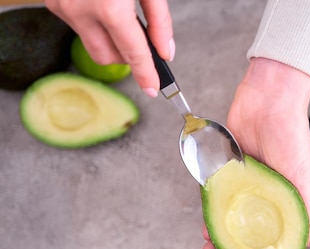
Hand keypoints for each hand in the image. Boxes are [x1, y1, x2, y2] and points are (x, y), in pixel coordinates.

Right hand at [44, 0, 173, 95]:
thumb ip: (160, 20)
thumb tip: (166, 51)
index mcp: (108, 6)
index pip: (132, 53)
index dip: (145, 73)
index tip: (154, 88)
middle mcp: (80, 10)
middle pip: (108, 58)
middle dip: (128, 58)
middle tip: (143, 44)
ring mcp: (62, 7)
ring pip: (92, 45)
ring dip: (111, 41)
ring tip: (122, 17)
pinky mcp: (54, 2)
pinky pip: (78, 27)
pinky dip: (95, 24)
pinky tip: (102, 5)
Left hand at [202, 58, 309, 248]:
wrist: (268, 98)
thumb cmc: (291, 134)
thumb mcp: (302, 173)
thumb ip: (304, 206)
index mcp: (286, 198)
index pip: (275, 235)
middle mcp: (266, 193)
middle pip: (249, 230)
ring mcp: (247, 183)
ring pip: (231, 217)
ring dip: (220, 236)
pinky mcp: (229, 170)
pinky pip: (218, 197)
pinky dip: (212, 213)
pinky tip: (205, 227)